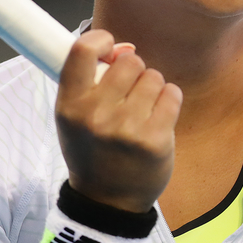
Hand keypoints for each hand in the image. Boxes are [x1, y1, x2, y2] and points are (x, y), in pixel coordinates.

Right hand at [56, 29, 182, 212]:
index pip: (82, 50)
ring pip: (153, 76)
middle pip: (129, 61)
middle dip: (134, 71)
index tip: (110, 49)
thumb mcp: (74, 117)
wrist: (108, 202)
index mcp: (70, 106)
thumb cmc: (93, 151)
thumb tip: (124, 48)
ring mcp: (126, 129)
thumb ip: (91, 80)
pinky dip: (169, 100)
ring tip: (143, 110)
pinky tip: (159, 117)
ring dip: (153, 88)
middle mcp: (96, 115)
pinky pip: (172, 94)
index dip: (101, 40)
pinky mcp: (155, 140)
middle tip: (130, 93)